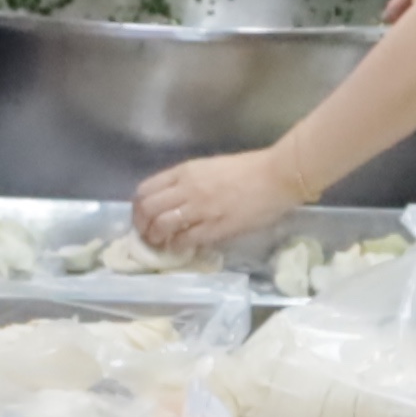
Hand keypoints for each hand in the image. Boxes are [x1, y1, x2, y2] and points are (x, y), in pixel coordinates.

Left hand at [127, 149, 297, 256]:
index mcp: (185, 172)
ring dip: (156, 238)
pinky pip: (185, 239)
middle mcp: (187, 189)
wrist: (277, 176)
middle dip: (142, 225)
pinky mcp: (215, 227)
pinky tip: (178, 248)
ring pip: (161, 225)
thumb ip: (188, 182)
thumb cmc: (248, 170)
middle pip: (147, 209)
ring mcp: (200, 209)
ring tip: (160, 244)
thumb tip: (172, 200)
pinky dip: (176, 246)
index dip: (138, 207)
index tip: (142, 216)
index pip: (146, 189)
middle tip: (147, 234)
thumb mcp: (209, 168)